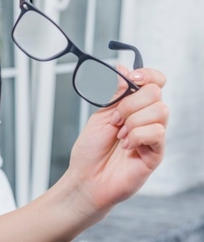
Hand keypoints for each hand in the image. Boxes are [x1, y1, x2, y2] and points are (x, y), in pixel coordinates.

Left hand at [67, 66, 167, 213]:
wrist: (86, 177)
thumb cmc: (91, 149)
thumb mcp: (100, 114)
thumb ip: (114, 93)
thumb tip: (123, 69)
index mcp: (134, 106)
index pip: (155, 81)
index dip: (147, 75)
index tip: (132, 78)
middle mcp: (147, 118)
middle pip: (156, 93)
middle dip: (130, 103)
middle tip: (115, 119)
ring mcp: (153, 135)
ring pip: (159, 111)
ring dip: (132, 121)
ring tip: (120, 135)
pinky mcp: (156, 152)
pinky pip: (156, 133)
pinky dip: (137, 136)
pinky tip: (127, 145)